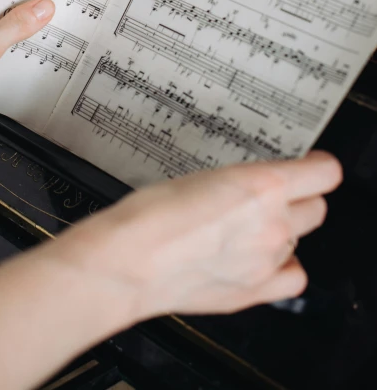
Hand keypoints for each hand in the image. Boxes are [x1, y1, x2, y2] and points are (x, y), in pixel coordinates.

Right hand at [54, 151, 341, 317]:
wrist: (130, 261)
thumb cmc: (150, 215)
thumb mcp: (201, 176)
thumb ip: (243, 183)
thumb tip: (258, 187)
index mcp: (262, 185)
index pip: (325, 173)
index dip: (318, 167)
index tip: (312, 165)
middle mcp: (273, 223)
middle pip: (316, 207)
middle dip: (299, 198)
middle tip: (275, 196)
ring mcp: (267, 260)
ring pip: (299, 239)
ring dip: (283, 230)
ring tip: (250, 228)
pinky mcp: (255, 290)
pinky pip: (293, 277)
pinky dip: (282, 267)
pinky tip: (261, 260)